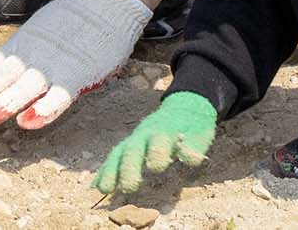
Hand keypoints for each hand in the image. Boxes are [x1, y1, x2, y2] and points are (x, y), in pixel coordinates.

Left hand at [0, 0, 150, 128]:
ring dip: (3, 102)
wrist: (109, 1)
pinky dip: (42, 110)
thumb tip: (5, 71)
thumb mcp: (41, 30)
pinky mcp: (79, 74)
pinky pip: (58, 97)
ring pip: (24, 86)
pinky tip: (26, 122)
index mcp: (24, 42)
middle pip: (1, 77)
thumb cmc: (76, 19)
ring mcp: (55, 64)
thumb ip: (26, 50)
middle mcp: (34, 53)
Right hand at [93, 91, 216, 196]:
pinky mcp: (128, 146)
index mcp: (165, 131)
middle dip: (129, 168)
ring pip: (119, 153)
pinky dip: (105, 171)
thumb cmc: (193, 127)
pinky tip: (97, 185)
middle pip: (133, 149)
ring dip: (111, 171)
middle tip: (128, 187)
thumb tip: (192, 159)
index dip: (156, 152)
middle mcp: (145, 135)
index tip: (155, 167)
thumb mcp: (201, 135)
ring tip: (104, 189)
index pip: (158, 141)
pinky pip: (114, 158)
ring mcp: (134, 140)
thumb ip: (194, 148)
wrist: (183, 108)